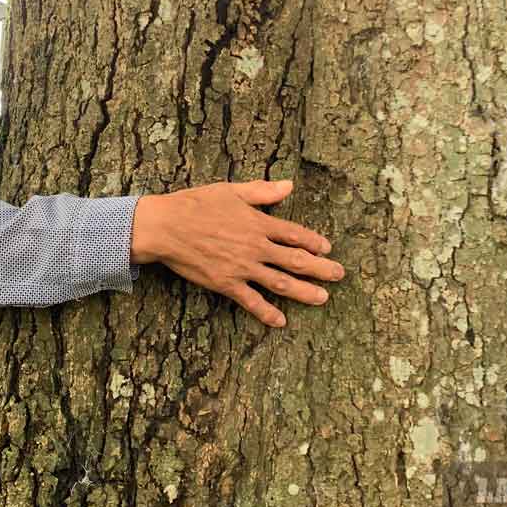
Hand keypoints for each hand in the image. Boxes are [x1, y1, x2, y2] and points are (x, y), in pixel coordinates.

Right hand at [129, 179, 344, 327]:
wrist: (166, 227)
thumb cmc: (196, 204)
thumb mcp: (231, 191)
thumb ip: (262, 192)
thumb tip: (289, 186)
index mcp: (258, 223)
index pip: (294, 234)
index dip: (314, 242)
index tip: (327, 248)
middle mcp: (255, 247)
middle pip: (296, 260)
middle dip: (321, 268)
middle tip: (339, 275)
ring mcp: (242, 267)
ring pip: (280, 282)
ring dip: (304, 291)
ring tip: (323, 298)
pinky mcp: (226, 284)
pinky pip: (251, 301)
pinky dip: (267, 312)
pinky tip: (281, 321)